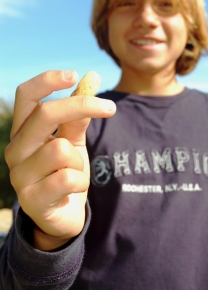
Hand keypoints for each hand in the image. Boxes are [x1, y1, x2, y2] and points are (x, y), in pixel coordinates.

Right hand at [5, 70, 115, 249]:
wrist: (63, 215)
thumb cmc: (66, 172)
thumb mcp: (73, 140)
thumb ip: (78, 114)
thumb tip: (91, 78)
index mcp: (23, 131)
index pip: (25, 96)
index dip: (47, 80)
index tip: (74, 74)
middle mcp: (15, 150)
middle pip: (45, 114)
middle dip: (82, 106)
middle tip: (110, 108)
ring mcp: (20, 176)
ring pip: (61, 149)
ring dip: (79, 160)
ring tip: (74, 172)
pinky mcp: (32, 199)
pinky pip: (68, 178)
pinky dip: (79, 181)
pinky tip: (71, 190)